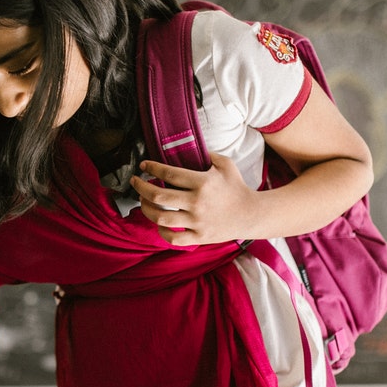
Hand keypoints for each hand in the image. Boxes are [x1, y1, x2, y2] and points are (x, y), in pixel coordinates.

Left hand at [131, 152, 256, 245]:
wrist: (251, 214)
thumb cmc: (236, 187)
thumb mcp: (225, 164)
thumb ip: (207, 154)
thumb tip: (186, 148)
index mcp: (203, 183)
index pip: (169, 174)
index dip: (152, 168)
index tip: (143, 166)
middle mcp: (197, 203)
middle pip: (158, 196)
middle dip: (141, 187)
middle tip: (135, 182)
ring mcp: (197, 222)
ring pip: (161, 218)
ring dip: (146, 209)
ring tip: (142, 201)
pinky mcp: (199, 237)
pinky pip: (173, 238)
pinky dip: (162, 232)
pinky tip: (159, 224)